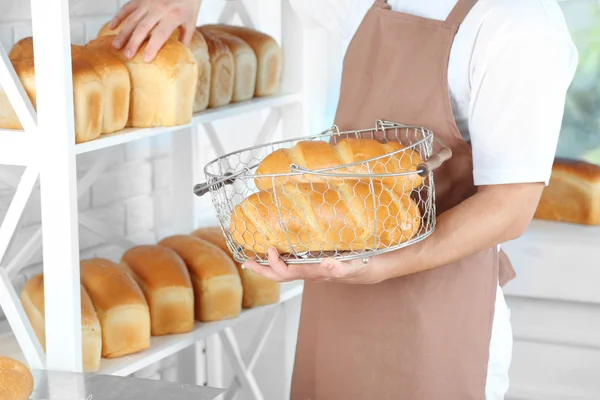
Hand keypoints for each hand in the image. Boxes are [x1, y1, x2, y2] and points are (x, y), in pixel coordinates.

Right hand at [109, 0, 202, 61]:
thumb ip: (185, 39)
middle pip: (143, 28)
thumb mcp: (190, 22)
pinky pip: (127, 7)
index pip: (160, 34)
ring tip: (116, 46)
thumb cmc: (189, 4)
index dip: (152, 47)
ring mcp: (148, 2)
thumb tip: (180, 56)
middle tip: (127, 55)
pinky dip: (118, 17)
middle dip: (134, 43)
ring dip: (123, 33)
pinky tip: (111, 27)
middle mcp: (159, 8)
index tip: (145, 59)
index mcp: (173, 16)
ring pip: (132, 19)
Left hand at [243, 248, 388, 283]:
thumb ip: (341, 267)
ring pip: (284, 273)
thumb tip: (326, 265)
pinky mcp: (313, 265)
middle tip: (246, 261)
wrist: (371, 269)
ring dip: (267, 267)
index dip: (275, 264)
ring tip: (253, 258)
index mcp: (314, 273)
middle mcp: (309, 273)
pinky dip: (279, 261)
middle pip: (280, 276)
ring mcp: (310, 270)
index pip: (288, 273)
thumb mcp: (354, 266)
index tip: (270, 248)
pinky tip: (275, 253)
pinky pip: (292, 265)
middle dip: (262, 270)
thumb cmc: (361, 266)